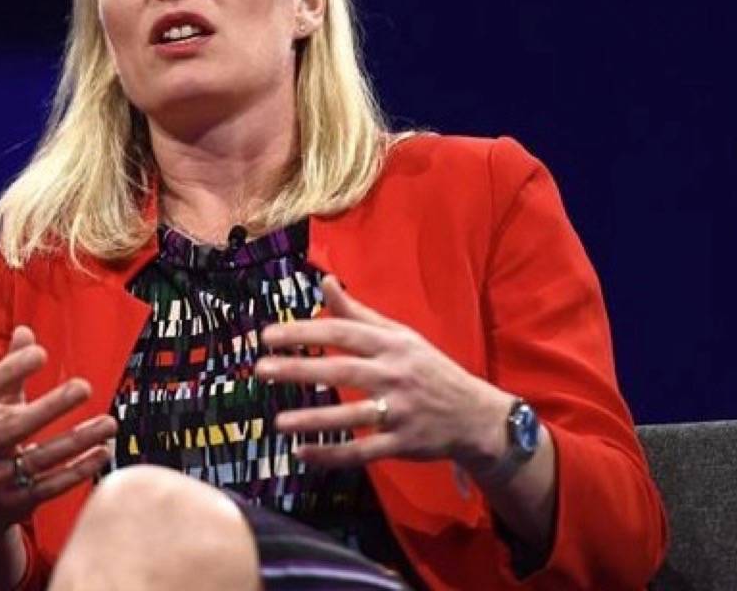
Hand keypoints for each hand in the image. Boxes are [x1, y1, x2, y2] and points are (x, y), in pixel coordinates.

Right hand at [0, 325, 116, 531]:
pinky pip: (52, 486)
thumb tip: (25, 331)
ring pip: (41, 459)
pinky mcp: (16, 504)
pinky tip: (103, 452)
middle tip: (84, 386)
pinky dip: (80, 470)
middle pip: (17, 427)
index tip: (40, 353)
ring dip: (79, 440)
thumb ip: (8, 373)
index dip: (10, 371)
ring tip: (109, 423)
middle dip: (52, 407)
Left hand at [255, 276, 513, 471]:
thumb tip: (326, 282)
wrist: (475, 415)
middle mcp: (395, 375)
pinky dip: (333, 454)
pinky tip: (302, 453)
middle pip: (343, 370)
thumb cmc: (429, 369)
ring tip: (278, 421)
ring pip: (352, 415)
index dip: (304, 332)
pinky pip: (363, 451)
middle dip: (300, 369)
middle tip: (261, 369)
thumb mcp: (400, 336)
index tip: (268, 335)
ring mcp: (400, 411)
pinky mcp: (403, 443)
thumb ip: (359, 313)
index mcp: (392, 345)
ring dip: (314, 420)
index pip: (343, 333)